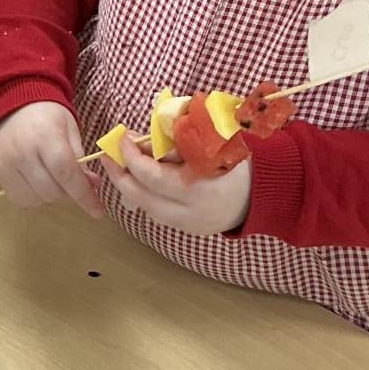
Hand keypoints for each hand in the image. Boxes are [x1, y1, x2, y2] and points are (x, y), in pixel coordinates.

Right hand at [0, 101, 101, 215]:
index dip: (84, 196)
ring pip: (37, 199)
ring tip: (53, 179)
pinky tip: (37, 182)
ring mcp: (7, 164)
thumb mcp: (70, 130)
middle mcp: (23, 152)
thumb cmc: (47, 115)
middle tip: (74, 182)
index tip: (98, 211)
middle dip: (69, 193)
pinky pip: (20, 199)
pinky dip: (34, 197)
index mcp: (45, 136)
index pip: (66, 174)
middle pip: (52, 191)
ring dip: (51, 196)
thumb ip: (80, 159)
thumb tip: (92, 187)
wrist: (13, 105)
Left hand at [100, 139, 250, 235]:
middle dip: (120, 175)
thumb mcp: (211, 143)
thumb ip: (177, 142)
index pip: (152, 176)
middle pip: (142, 197)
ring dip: (129, 186)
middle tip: (107, 155)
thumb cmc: (235, 160)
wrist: (261, 193)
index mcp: (200, 186)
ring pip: (146, 208)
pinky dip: (145, 196)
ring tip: (119, 166)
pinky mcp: (188, 230)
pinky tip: (139, 181)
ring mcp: (189, 224)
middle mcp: (192, 211)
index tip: (122, 139)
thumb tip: (140, 140)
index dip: (132, 157)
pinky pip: (157, 213)